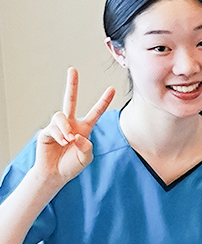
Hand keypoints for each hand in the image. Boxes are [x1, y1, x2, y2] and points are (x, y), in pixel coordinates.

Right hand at [34, 68, 114, 184]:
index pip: (96, 112)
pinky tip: (61, 142)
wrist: (55, 174)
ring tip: (68, 140)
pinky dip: (59, 135)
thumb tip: (77, 136)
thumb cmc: (72, 165)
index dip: (104, 101)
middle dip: (72, 85)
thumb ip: (86, 147)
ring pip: (61, 115)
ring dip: (65, 128)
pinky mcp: (46, 132)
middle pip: (71, 100)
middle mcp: (71, 124)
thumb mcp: (86, 158)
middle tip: (72, 69)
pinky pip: (53, 128)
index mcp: (84, 128)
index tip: (112, 89)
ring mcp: (58, 127)